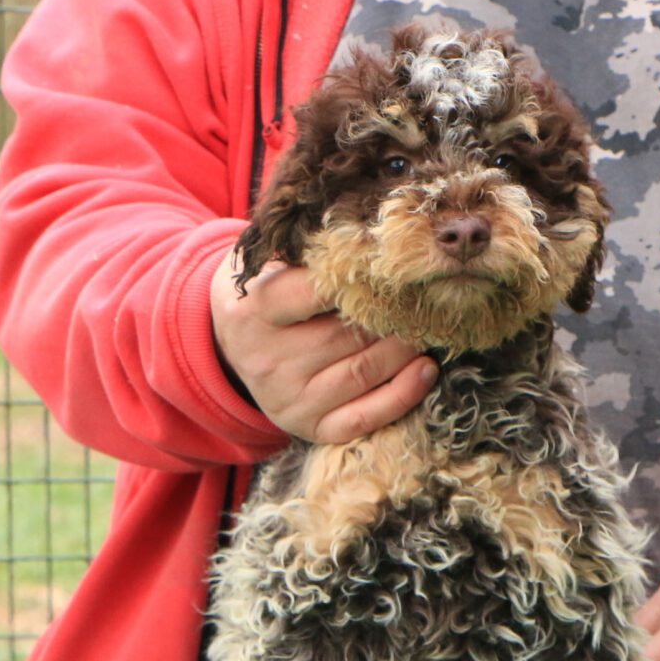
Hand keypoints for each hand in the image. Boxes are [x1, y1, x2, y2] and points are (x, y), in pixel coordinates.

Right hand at [210, 247, 437, 442]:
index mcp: (252, 312)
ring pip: (362, 372)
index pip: (311, 293)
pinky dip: (403, 395)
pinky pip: (364, 418)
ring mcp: (289, 401)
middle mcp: (267, 362)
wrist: (231, 350)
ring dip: (405, 349)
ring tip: (428, 326)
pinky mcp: (311, 428)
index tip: (389, 263)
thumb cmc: (264, 293)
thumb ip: (303, 247)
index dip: (355, 278)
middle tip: (423, 295)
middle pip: (346, 334)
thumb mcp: (265, 262)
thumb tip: (365, 232)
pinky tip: (425, 369)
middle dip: (391, 314)